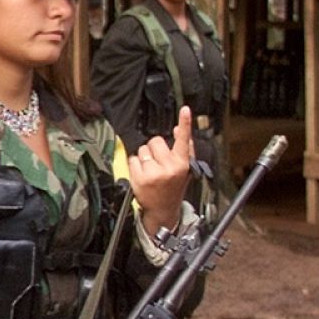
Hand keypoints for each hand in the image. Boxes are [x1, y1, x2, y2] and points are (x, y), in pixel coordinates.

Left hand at [128, 106, 192, 235]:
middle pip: (155, 141)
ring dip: (144, 157)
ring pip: (142, 150)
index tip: (185, 109)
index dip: (185, 123)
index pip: (184, 140)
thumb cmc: (174, 187)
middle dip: (154, 148)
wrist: (164, 209)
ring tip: (151, 169)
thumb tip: (177, 129)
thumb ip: (184, 148)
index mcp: (182, 164)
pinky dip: (135, 165)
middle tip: (158, 162)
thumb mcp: (186, 169)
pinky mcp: (139, 178)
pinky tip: (142, 174)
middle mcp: (169, 168)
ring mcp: (154, 173)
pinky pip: (132, 160)